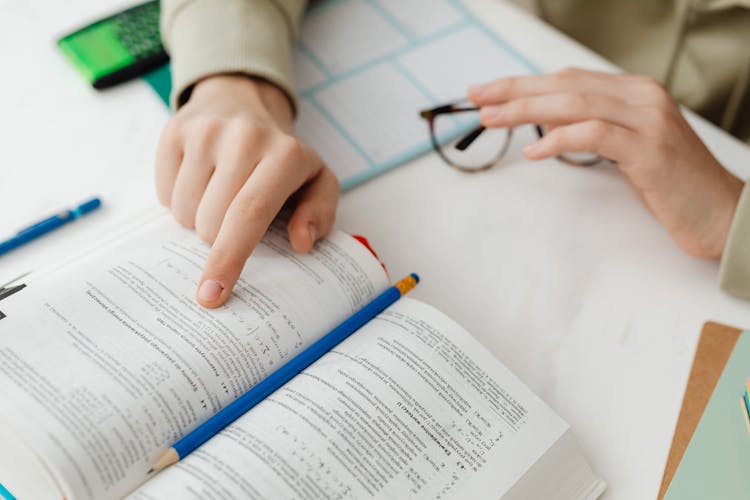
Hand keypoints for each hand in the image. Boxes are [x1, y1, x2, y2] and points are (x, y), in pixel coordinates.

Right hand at [155, 75, 338, 307]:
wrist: (243, 101)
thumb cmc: (282, 157)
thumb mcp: (317, 181)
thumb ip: (320, 214)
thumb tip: (302, 242)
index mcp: (285, 155)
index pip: (249, 214)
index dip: (228, 259)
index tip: (212, 295)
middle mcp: (244, 137)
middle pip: (211, 222)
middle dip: (218, 238)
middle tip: (235, 217)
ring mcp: (205, 131)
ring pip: (184, 212)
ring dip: (198, 218)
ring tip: (219, 193)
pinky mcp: (174, 129)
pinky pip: (164, 194)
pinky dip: (179, 198)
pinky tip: (200, 178)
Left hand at [468, 68, 743, 258]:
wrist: (719, 213)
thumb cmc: (669, 184)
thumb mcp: (626, 147)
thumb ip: (593, 127)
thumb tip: (546, 121)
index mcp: (633, 91)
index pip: (567, 78)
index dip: (524, 83)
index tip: (489, 92)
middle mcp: (641, 96)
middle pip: (565, 84)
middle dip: (515, 90)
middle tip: (477, 98)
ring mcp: (648, 119)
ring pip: (576, 103)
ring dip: (527, 110)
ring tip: (492, 120)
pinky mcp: (650, 149)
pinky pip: (596, 134)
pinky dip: (560, 138)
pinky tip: (534, 151)